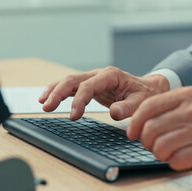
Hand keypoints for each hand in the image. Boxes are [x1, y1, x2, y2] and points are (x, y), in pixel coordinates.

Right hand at [39, 67, 169, 119]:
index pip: (89, 85)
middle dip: (58, 92)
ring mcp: (93, 79)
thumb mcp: (142, 102)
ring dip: (54, 91)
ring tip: (43, 103)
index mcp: (111, 76)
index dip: (79, 100)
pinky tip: (47, 99)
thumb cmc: (145, 95)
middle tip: (47, 107)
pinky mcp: (90, 86)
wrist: (148, 89)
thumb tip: (113, 113)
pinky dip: (58, 92)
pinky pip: (71, 87)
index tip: (73, 116)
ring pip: (69, 81)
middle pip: (74, 80)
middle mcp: (99, 75)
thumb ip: (129, 108)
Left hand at [127, 86, 191, 170]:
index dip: (135, 123)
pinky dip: (174, 163)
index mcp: (186, 95)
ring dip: (158, 154)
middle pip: (151, 129)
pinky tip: (181, 158)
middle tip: (152, 146)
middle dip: (146, 142)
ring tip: (167, 153)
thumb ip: (167, 108)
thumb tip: (137, 124)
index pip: (148, 106)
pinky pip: (177, 160)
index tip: (132, 133)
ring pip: (161, 146)